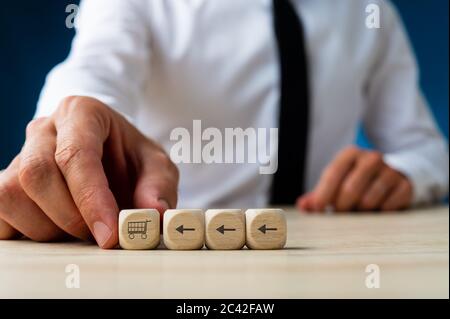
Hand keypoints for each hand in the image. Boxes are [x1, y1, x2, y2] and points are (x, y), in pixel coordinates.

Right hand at [0, 96, 178, 247]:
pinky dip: (26, 231)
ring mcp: (19, 154)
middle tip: (100, 235)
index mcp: (82, 113)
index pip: (76, 155)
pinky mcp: (6, 181)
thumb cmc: (130, 158)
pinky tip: (58, 230)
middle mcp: (44, 129)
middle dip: (70, 217)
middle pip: (37, 174)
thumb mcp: (156, 165)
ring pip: (11, 195)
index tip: (109, 234)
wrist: (109, 153)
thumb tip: (153, 214)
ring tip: (82, 229)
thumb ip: (158, 186)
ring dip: (49, 228)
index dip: (91, 199)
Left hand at [297, 146, 412, 211]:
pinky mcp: (404, 185)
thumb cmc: (357, 181)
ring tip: (359, 208)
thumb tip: (303, 206)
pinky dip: (378, 212)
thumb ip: (317, 195)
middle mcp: (371, 158)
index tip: (317, 209)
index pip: (333, 173)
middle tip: (339, 212)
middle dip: (341, 206)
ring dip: (360, 211)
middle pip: (350, 189)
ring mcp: (390, 171)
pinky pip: (387, 207)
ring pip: (368, 200)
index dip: (323, 193)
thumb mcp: (336, 183)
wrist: (394, 175)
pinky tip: (377, 207)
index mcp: (350, 154)